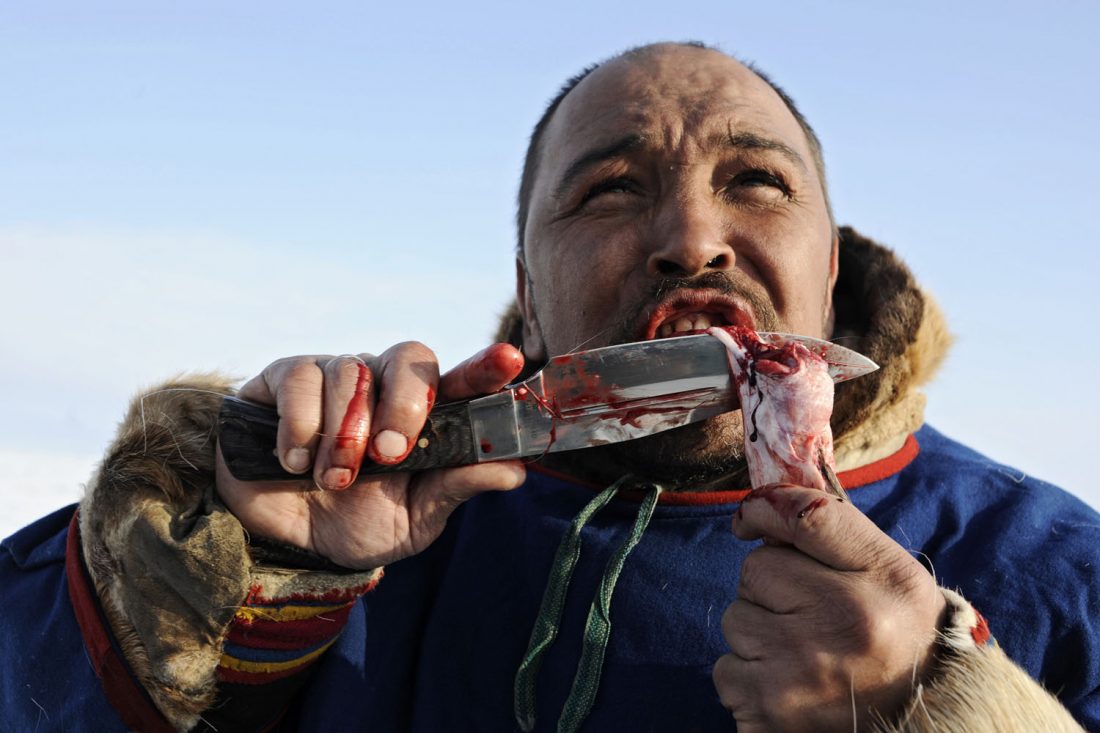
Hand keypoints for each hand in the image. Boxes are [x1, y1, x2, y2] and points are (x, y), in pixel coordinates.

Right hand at [214, 342, 527, 568]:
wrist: (287, 540)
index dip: (486, 367)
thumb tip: (515, 471)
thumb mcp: (414, 518)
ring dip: (343, 435)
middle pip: (409, 356)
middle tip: (387, 457)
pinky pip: (300, 378)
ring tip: (332, 481)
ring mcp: (336, 375)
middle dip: (404, 406)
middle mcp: (385, 385)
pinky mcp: (287, 377)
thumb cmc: (360, 523)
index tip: (510, 360)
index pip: (463, 379)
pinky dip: (300, 426)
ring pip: (351, 372)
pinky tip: (296, 462)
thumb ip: (456, 488)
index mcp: (425, 416)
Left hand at [712, 484, 946, 731]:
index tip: (749, 520)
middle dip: (771, 589)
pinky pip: (726, 672)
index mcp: (884, 581)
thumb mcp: (891, 573)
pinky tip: (789, 687)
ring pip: (736, 621)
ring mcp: (802, 672)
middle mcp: (843, 624)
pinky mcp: (768, 712)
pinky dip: (747, 679)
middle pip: (754, 570)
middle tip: (811, 617)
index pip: (804, 517)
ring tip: (804, 656)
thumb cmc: (896, 637)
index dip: (764, 509)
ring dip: (758, 635)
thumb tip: (759, 506)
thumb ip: (835, 527)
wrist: (921, 723)